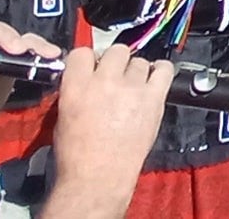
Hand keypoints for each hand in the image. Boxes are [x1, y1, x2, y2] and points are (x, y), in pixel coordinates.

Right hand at [47, 45, 174, 216]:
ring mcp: (131, 88)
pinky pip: (164, 70)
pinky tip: (155, 79)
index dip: (90, 60)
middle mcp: (105, 81)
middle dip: (116, 63)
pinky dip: (161, 71)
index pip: (83, 52)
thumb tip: (88, 78)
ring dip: (136, 72)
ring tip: (134, 89)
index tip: (94, 67)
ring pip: (139, 61)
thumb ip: (76, 89)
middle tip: (116, 79)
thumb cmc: (76, 154)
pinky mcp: (153, 99)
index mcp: (76, 85)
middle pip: (117, 51)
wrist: (98, 177)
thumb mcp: (64, 115)